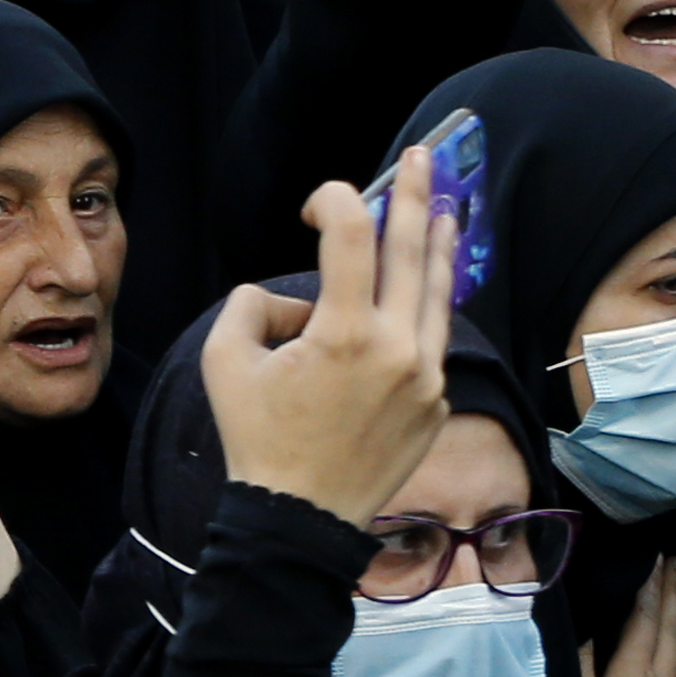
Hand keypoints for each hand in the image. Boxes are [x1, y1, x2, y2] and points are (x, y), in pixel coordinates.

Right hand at [201, 150, 457, 523]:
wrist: (301, 517)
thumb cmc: (258, 439)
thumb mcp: (226, 361)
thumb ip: (252, 305)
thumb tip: (295, 301)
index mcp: (344, 333)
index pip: (352, 235)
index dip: (335, 201)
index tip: (317, 204)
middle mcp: (397, 349)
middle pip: (412, 251)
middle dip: (415, 196)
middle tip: (422, 159)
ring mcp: (425, 378)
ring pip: (440, 295)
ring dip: (440, 246)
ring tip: (449, 211)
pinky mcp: (436, 404)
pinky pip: (431, 344)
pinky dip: (423, 313)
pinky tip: (420, 296)